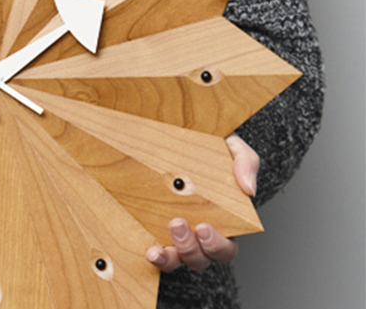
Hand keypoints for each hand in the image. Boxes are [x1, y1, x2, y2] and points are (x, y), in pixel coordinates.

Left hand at [145, 133, 259, 270]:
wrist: (178, 136)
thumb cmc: (210, 148)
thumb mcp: (232, 147)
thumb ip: (245, 162)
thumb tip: (249, 189)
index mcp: (223, 222)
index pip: (225, 248)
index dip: (216, 245)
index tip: (204, 227)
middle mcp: (198, 235)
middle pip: (200, 259)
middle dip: (190, 248)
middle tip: (177, 223)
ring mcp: (174, 235)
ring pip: (176, 261)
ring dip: (169, 257)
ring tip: (158, 244)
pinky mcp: (152, 230)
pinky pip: (155, 253)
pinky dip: (153, 257)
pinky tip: (149, 251)